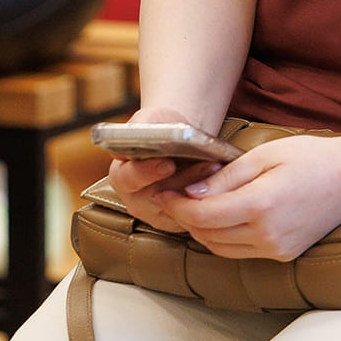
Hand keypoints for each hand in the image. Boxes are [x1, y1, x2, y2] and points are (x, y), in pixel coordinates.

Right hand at [102, 106, 222, 234]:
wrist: (175, 141)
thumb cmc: (159, 130)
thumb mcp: (148, 119)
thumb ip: (141, 124)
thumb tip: (142, 133)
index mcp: (121, 175)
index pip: (129, 178)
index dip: (147, 172)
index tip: (168, 163)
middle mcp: (135, 199)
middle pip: (159, 196)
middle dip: (186, 179)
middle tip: (207, 164)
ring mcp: (156, 213)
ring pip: (180, 207)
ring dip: (201, 188)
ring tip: (217, 168)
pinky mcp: (177, 221)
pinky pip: (193, 216)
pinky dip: (207, 198)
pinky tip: (219, 181)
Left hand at [158, 131, 340, 260]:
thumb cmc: (310, 158)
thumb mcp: (264, 155)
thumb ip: (226, 176)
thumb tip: (191, 193)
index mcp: (261, 206)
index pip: (203, 216)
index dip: (177, 206)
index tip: (164, 191)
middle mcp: (268, 235)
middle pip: (207, 235)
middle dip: (185, 218)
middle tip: (173, 196)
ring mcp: (277, 249)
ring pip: (221, 248)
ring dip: (202, 230)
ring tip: (194, 206)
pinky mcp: (284, 254)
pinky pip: (241, 252)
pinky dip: (224, 238)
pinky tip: (221, 217)